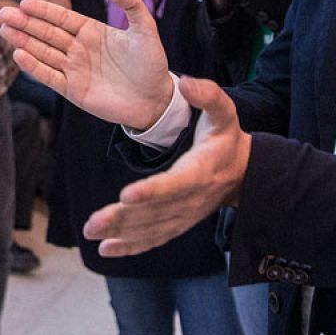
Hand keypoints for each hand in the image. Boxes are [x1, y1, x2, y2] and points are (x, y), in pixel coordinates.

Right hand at [0, 0, 175, 130]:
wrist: (156, 100)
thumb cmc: (151, 63)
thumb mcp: (145, 31)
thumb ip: (132, 6)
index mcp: (91, 31)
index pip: (62, 18)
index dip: (43, 10)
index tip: (24, 2)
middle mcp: (78, 48)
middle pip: (46, 33)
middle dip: (25, 23)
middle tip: (3, 12)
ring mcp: (74, 69)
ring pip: (43, 52)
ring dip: (23, 41)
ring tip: (4, 30)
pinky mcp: (73, 90)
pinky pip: (49, 76)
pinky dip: (34, 67)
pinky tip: (18, 55)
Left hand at [82, 76, 250, 256]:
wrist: (243, 173)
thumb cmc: (226, 138)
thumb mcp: (225, 112)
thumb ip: (208, 95)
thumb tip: (186, 83)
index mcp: (200, 172)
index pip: (174, 185)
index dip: (152, 192)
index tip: (128, 195)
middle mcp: (189, 199)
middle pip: (154, 212)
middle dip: (122, 219)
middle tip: (93, 223)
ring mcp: (183, 215)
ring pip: (149, 228)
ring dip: (119, 233)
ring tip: (91, 233)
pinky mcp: (177, 223)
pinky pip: (153, 239)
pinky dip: (130, 246)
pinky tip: (106, 250)